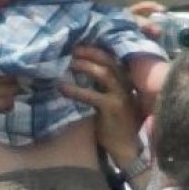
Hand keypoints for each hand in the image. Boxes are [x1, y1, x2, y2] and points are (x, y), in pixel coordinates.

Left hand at [60, 43, 145, 166]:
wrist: (125, 147)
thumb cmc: (115, 122)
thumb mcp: (111, 98)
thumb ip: (101, 84)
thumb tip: (78, 67)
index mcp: (125, 79)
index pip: (112, 57)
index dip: (96, 48)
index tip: (79, 43)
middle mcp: (126, 83)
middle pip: (108, 60)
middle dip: (90, 51)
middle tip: (71, 48)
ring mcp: (121, 95)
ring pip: (103, 73)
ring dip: (84, 66)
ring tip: (67, 63)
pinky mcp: (113, 108)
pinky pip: (92, 95)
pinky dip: (76, 90)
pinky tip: (62, 87)